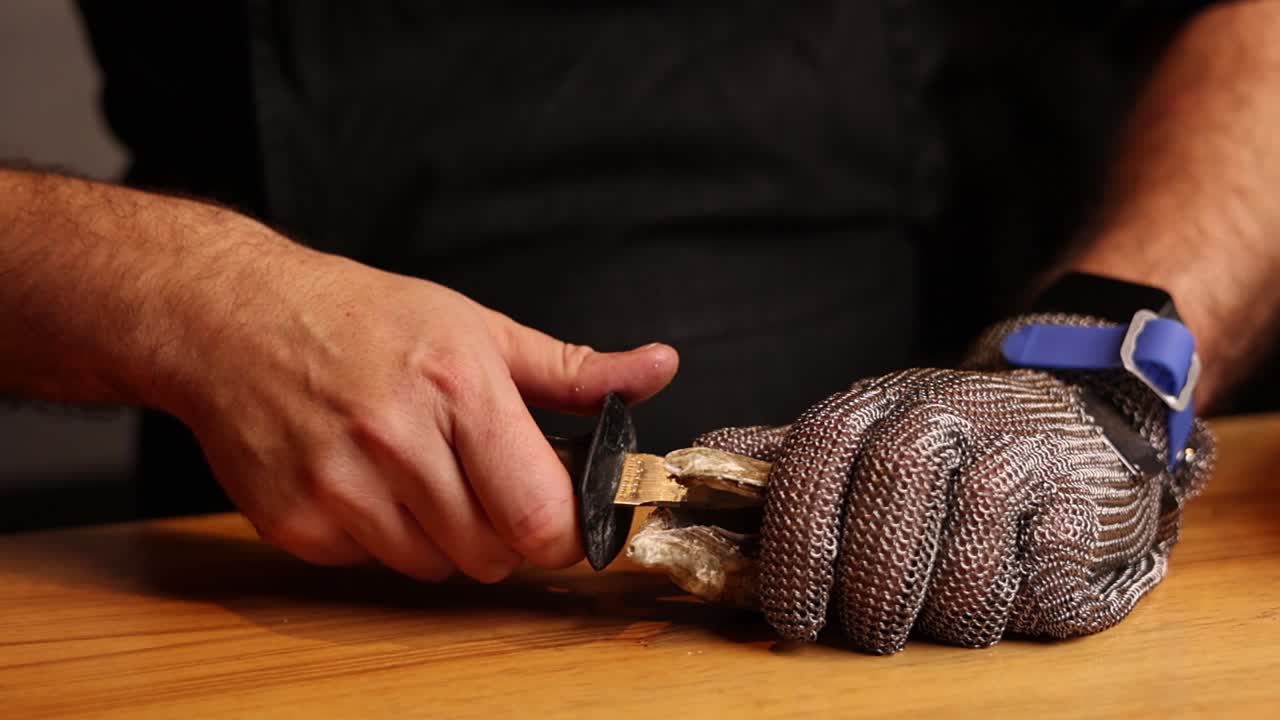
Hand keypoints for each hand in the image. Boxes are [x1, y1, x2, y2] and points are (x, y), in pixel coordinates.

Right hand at [158, 238, 677, 582]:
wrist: (233, 319)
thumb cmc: (363, 318)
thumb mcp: (479, 327)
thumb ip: (575, 370)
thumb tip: (657, 370)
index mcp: (460, 389)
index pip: (542, 516)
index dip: (565, 530)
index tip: (563, 517)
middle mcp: (399, 442)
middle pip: (493, 554)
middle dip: (502, 529)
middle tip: (478, 479)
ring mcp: (341, 488)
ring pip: (435, 567)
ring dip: (443, 536)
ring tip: (416, 470)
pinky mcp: (297, 524)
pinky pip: (373, 564)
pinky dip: (382, 537)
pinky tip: (364, 480)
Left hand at [696, 364, 1212, 653]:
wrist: (1081, 418)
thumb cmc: (951, 447)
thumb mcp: (862, 436)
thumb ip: (783, 459)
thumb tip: (689, 470)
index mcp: (872, 408)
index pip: (815, 457)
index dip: (795, 542)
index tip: (792, 617)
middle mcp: (941, 418)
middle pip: (891, 502)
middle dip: (868, 590)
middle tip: (865, 634)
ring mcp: (1014, 455)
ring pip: (965, 555)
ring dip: (942, 613)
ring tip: (934, 624)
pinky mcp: (1078, 502)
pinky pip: (1038, 579)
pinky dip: (1016, 611)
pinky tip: (1008, 601)